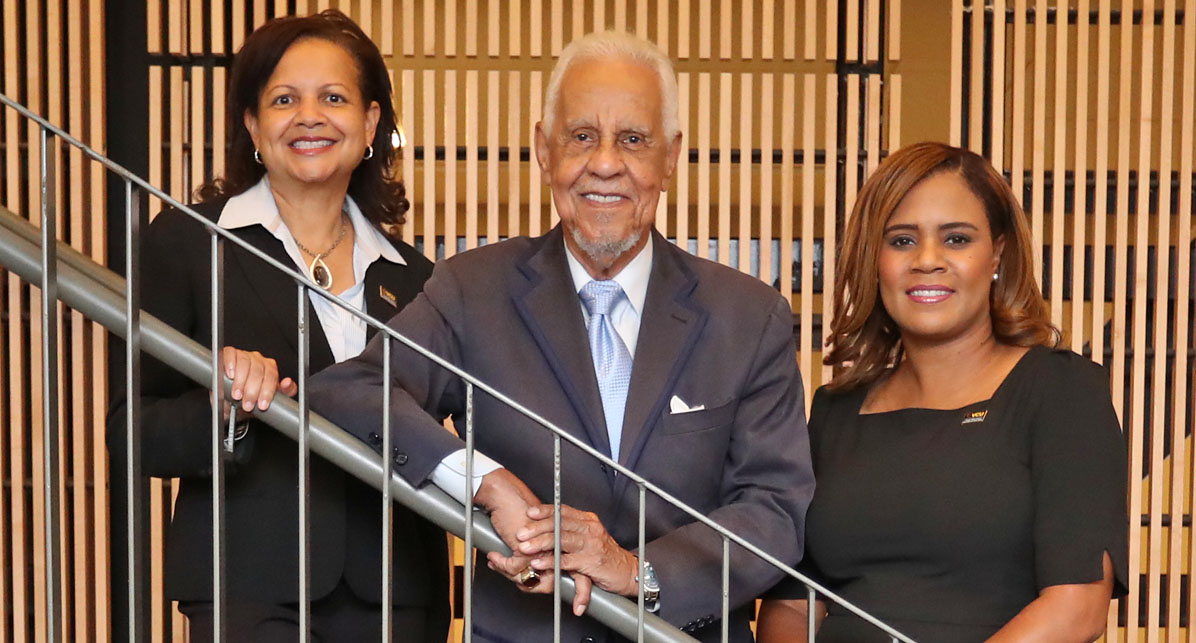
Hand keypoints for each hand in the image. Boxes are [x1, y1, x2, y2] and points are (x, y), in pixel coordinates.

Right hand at [220, 346, 296, 420]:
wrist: (233, 399)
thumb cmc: (252, 397)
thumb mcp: (269, 398)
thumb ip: (284, 392)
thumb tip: (288, 383)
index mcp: (270, 368)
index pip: (272, 376)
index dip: (267, 392)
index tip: (262, 405)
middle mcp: (258, 360)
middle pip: (258, 371)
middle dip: (252, 390)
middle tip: (248, 404)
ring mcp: (244, 355)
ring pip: (245, 363)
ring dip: (241, 381)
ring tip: (237, 395)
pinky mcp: (230, 353)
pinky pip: (231, 354)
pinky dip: (230, 363)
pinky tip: (230, 375)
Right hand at [473, 469, 544, 587]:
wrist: (505, 496)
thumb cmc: (516, 510)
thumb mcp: (530, 534)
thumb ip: (533, 552)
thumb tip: (526, 572)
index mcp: (558, 544)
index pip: (554, 575)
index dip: (536, 583)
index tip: (520, 579)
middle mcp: (553, 549)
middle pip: (541, 581)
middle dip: (520, 580)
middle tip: (505, 570)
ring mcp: (541, 550)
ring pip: (525, 576)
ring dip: (506, 572)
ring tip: (496, 562)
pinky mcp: (527, 550)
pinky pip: (512, 568)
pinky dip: (499, 564)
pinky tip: (493, 557)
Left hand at [516, 504, 639, 614]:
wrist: (628, 572)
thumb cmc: (607, 556)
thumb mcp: (591, 538)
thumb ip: (574, 532)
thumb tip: (550, 529)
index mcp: (589, 521)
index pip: (564, 511)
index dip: (545, 511)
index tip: (530, 512)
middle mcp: (590, 529)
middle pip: (559, 524)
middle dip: (537, 528)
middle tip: (521, 533)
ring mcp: (591, 544)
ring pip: (561, 539)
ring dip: (540, 544)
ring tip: (525, 548)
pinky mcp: (591, 561)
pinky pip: (566, 560)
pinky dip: (550, 561)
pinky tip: (539, 563)